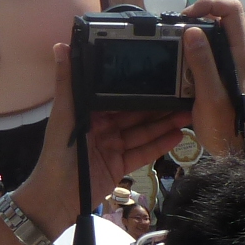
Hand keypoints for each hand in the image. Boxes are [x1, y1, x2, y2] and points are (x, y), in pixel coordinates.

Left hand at [16, 41, 183, 232]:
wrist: (57, 198)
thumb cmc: (57, 155)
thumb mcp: (63, 116)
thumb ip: (67, 83)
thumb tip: (61, 46)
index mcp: (89, 112)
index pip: (117, 97)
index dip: (137, 88)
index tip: (158, 76)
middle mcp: (103, 127)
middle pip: (134, 114)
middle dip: (157, 106)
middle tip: (182, 95)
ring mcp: (113, 146)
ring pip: (142, 132)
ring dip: (164, 124)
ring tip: (187, 113)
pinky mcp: (121, 165)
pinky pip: (143, 152)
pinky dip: (160, 145)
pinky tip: (178, 135)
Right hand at [181, 0, 244, 156]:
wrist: (233, 147)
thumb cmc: (224, 124)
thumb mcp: (210, 94)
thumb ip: (202, 62)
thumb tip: (191, 31)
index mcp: (240, 55)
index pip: (233, 10)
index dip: (210, 4)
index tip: (187, 17)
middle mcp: (238, 54)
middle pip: (222, 17)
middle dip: (198, 17)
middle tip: (176, 30)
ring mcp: (231, 62)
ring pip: (214, 32)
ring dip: (193, 35)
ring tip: (175, 46)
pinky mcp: (222, 71)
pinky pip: (208, 49)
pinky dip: (192, 49)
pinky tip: (180, 62)